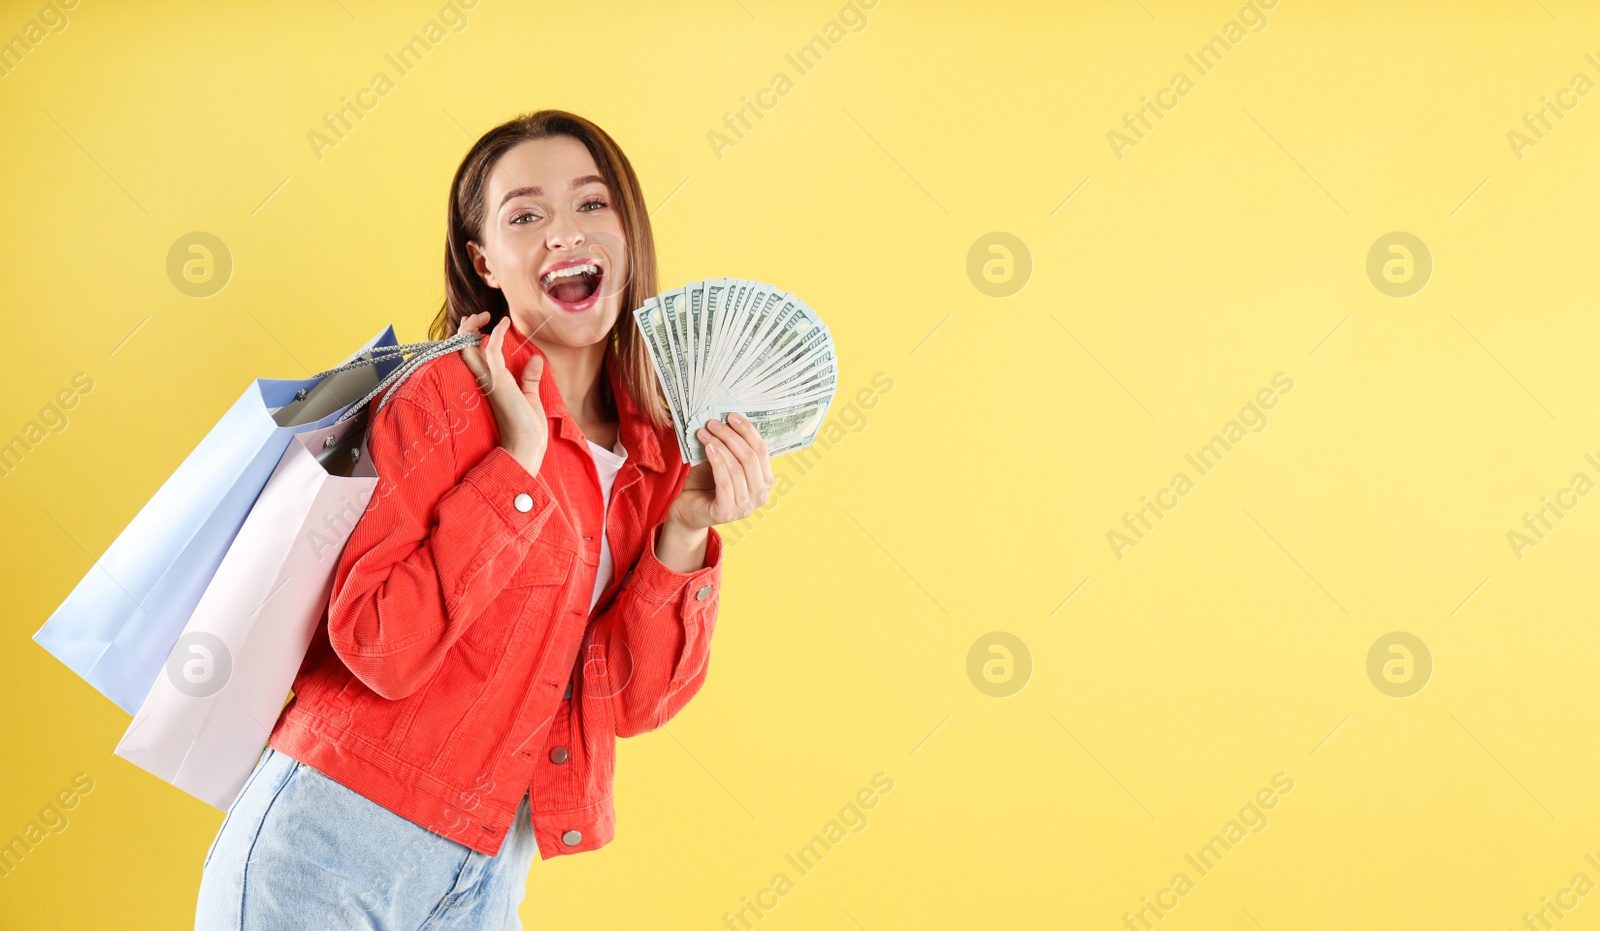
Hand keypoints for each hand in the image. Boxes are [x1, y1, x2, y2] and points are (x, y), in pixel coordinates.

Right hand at [457, 312, 547, 474]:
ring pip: (469, 347)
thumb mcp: (530, 396)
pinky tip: (504, 323)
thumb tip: (536, 359)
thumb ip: (530, 378)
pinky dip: (496, 334)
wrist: (528, 447)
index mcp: (490, 383)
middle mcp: (484, 381)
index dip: (471, 336)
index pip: (472, 355)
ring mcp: (489, 381)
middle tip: (479, 316)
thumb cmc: (528, 428)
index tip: (483, 323)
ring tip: (486, 316)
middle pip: (463, 348)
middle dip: (466, 328)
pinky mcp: (498, 382)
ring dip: (473, 328)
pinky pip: (490, 351)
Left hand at [667, 413, 774, 532]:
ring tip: (705, 433)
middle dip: (731, 436)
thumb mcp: (722, 462)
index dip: (748, 431)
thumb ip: (730, 448)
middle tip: (713, 423)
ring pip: (737, 469)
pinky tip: (708, 448)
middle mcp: (760, 496)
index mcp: (765, 481)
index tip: (731, 416)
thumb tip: (727, 421)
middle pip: (750, 458)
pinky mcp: (727, 513)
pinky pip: (725, 482)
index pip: (761, 451)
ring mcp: (745, 507)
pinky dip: (717, 462)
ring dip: (720, 446)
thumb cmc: (706, 484)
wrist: (688, 509)